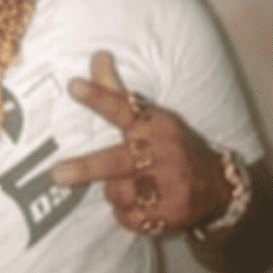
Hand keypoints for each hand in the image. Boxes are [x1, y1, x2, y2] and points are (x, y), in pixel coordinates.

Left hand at [50, 51, 230, 235]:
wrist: (217, 188)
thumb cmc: (172, 145)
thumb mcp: (151, 117)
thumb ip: (117, 92)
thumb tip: (98, 55)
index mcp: (153, 124)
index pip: (122, 108)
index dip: (98, 98)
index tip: (73, 86)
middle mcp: (161, 153)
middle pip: (115, 162)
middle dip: (85, 168)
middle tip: (55, 174)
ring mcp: (167, 185)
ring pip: (117, 192)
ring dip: (113, 191)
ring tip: (128, 184)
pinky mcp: (169, 214)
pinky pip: (128, 217)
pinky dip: (126, 213)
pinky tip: (141, 204)